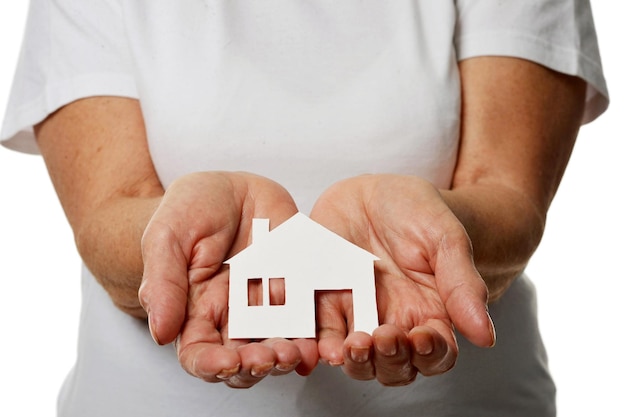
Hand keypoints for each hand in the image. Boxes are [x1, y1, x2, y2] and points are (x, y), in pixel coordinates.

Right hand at [138, 172, 317, 387]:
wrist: (231, 186)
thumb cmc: (190, 209)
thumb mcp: (167, 237)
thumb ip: (163, 283)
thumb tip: (160, 333)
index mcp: (196, 310)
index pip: (199, 354)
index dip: (211, 366)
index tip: (227, 362)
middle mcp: (234, 316)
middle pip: (244, 361)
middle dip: (256, 366)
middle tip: (268, 357)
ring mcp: (267, 304)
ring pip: (278, 346)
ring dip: (287, 356)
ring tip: (296, 351)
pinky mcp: (296, 288)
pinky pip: (308, 317)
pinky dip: (315, 333)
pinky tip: (318, 340)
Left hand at [310, 175, 494, 385]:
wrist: (374, 192)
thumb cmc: (419, 213)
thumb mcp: (445, 238)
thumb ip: (462, 284)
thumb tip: (485, 336)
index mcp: (429, 312)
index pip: (435, 353)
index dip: (429, 354)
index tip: (421, 337)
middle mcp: (392, 322)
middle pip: (393, 366)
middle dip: (387, 360)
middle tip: (381, 338)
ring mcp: (355, 314)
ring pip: (354, 358)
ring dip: (352, 360)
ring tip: (349, 346)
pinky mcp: (322, 301)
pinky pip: (316, 330)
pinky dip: (313, 342)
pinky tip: (316, 343)